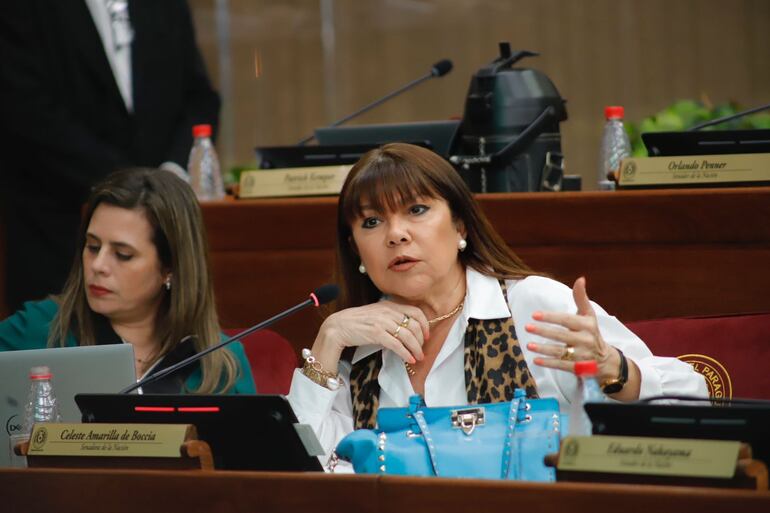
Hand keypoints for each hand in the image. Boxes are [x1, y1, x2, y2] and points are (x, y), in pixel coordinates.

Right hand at [311, 301, 429, 372]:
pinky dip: (405, 353)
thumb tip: (407, 329)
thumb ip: (391, 317)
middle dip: (421, 340)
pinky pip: (396, 345)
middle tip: (422, 350)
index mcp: (389, 305)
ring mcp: (382, 322)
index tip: (427, 335)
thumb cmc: (357, 322)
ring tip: (418, 357)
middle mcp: (388, 311)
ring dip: (416, 349)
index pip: (415, 311)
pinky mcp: (376, 333)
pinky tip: (409, 359)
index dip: (425, 324)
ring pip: (408, 336)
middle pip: (414, 325)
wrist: (338, 326)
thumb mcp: (377, 314)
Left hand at [524, 277, 620, 381]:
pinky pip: (561, 365)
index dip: (551, 317)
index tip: (535, 314)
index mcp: (587, 325)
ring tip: (528, 345)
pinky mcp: (578, 368)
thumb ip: (581, 298)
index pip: (567, 320)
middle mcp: (585, 340)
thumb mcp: (589, 315)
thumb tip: (580, 279)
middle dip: (544, 331)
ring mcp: (582, 355)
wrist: (605, 359)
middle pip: (562, 335)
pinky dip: (549, 363)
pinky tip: (536, 360)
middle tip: (527, 327)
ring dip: (543, 349)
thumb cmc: (591, 332)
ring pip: (560, 352)